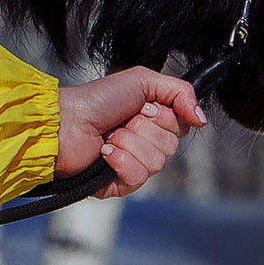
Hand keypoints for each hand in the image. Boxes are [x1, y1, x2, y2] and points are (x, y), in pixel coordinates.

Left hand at [55, 66, 205, 198]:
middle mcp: (142, 143)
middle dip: (144, 129)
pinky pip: (138, 179)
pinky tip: (104, 152)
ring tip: (109, 135)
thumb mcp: (141, 81)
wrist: (61, 122)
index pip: (181, 127)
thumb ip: (179, 91)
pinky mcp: (116, 184)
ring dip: (130, 143)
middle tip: (122, 120)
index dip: (164, 117)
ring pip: (156, 163)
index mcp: (149, 121)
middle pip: (171, 146)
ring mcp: (130, 165)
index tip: (144, 107)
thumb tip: (202, 119)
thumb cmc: (94, 100)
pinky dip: (121, 162)